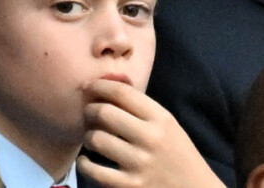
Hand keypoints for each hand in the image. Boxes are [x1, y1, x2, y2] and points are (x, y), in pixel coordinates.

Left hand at [78, 79, 226, 187]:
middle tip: (87, 112)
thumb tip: (110, 86)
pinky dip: (85, 163)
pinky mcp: (129, 187)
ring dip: (88, 135)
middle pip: (105, 113)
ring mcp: (138, 163)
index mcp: (161, 118)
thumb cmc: (178, 154)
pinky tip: (87, 160)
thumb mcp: (168, 124)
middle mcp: (150, 137)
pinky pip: (95, 171)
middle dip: (90, 109)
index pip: (123, 92)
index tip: (89, 85)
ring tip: (91, 135)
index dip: (100, 85)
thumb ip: (143, 108)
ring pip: (97, 139)